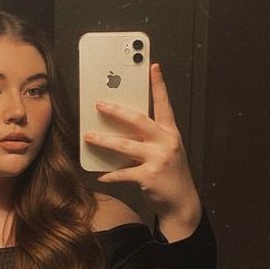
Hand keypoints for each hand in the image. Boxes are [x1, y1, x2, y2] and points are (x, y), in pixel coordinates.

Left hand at [83, 63, 201, 240]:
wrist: (182, 202)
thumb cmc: (170, 174)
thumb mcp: (165, 151)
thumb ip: (148, 139)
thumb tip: (118, 130)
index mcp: (170, 132)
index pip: (164, 104)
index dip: (159, 85)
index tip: (152, 66)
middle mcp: (166, 142)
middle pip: (138, 120)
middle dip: (117, 110)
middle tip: (99, 103)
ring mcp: (159, 159)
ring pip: (125, 146)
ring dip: (104, 141)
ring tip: (88, 137)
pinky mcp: (150, 176)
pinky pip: (123, 173)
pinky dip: (110, 174)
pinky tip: (99, 174)